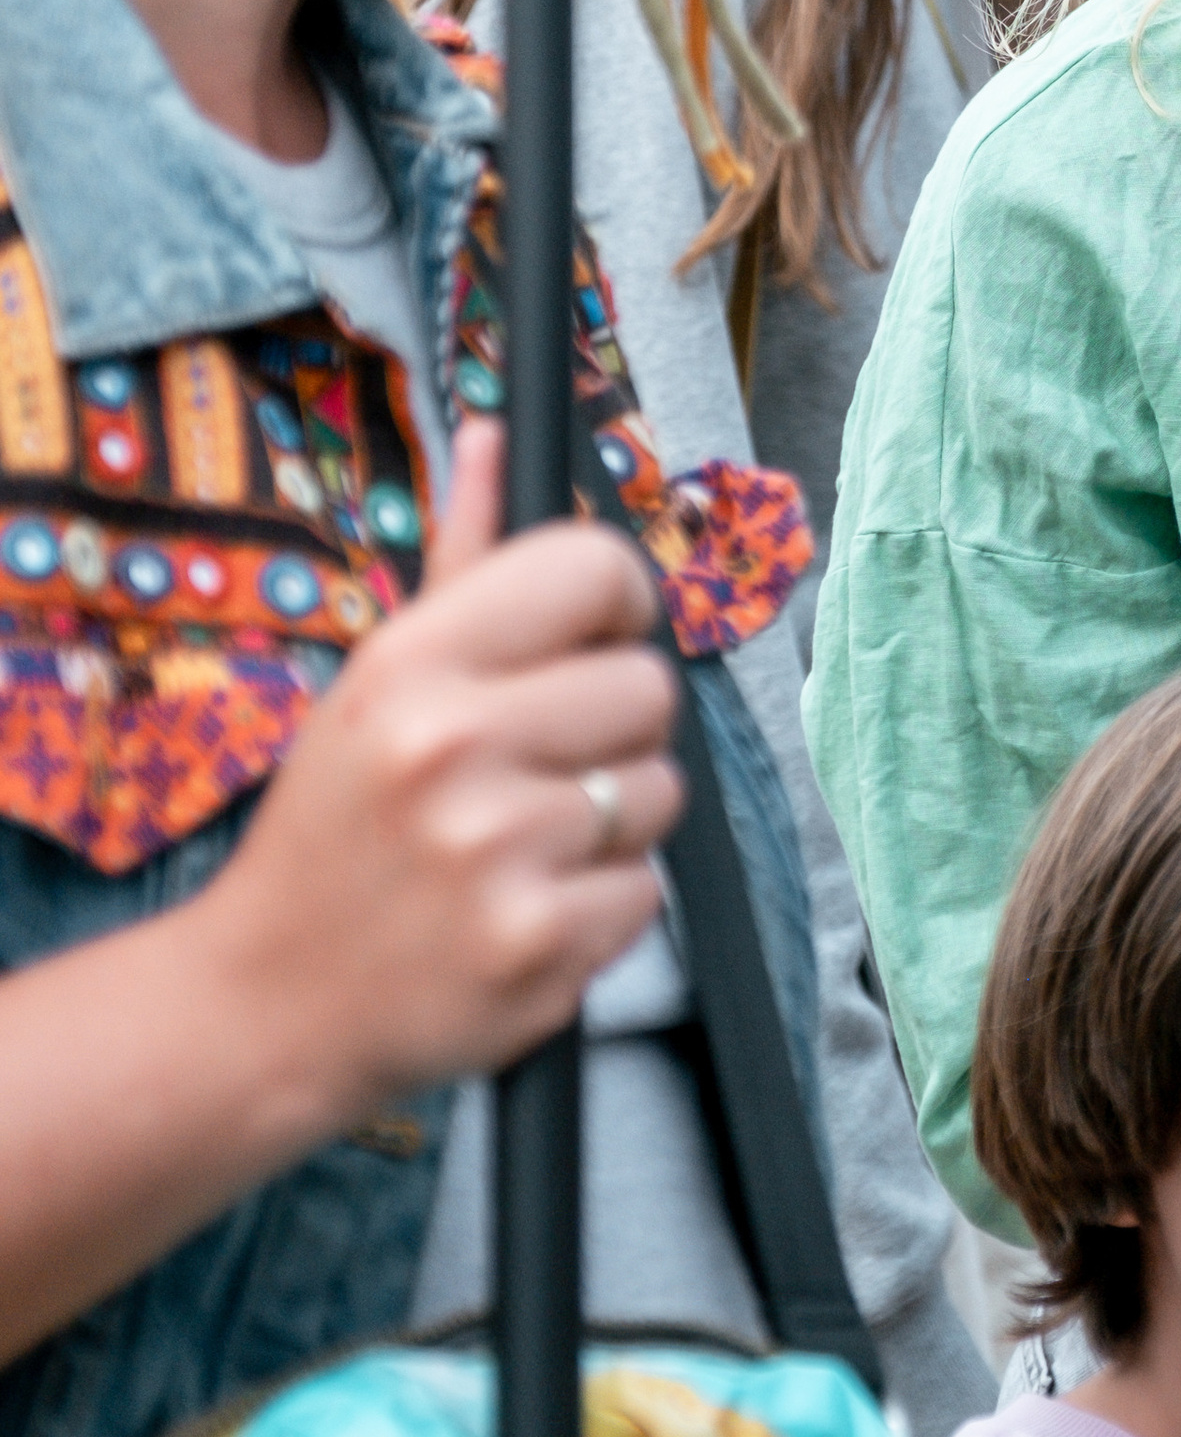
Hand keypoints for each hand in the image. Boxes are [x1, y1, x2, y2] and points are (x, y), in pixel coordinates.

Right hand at [193, 418, 683, 1130]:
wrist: (265, 1004)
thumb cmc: (333, 829)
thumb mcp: (374, 680)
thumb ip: (458, 557)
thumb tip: (498, 432)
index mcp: (414, 664)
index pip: (595, 570)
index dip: (616, 604)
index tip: (594, 638)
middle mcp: (453, 747)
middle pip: (650, 687)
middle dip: (610, 728)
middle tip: (535, 767)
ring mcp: (499, 852)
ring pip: (660, 791)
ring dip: (608, 822)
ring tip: (518, 845)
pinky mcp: (540, 947)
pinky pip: (648, 891)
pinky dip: (602, 907)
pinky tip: (522, 908)